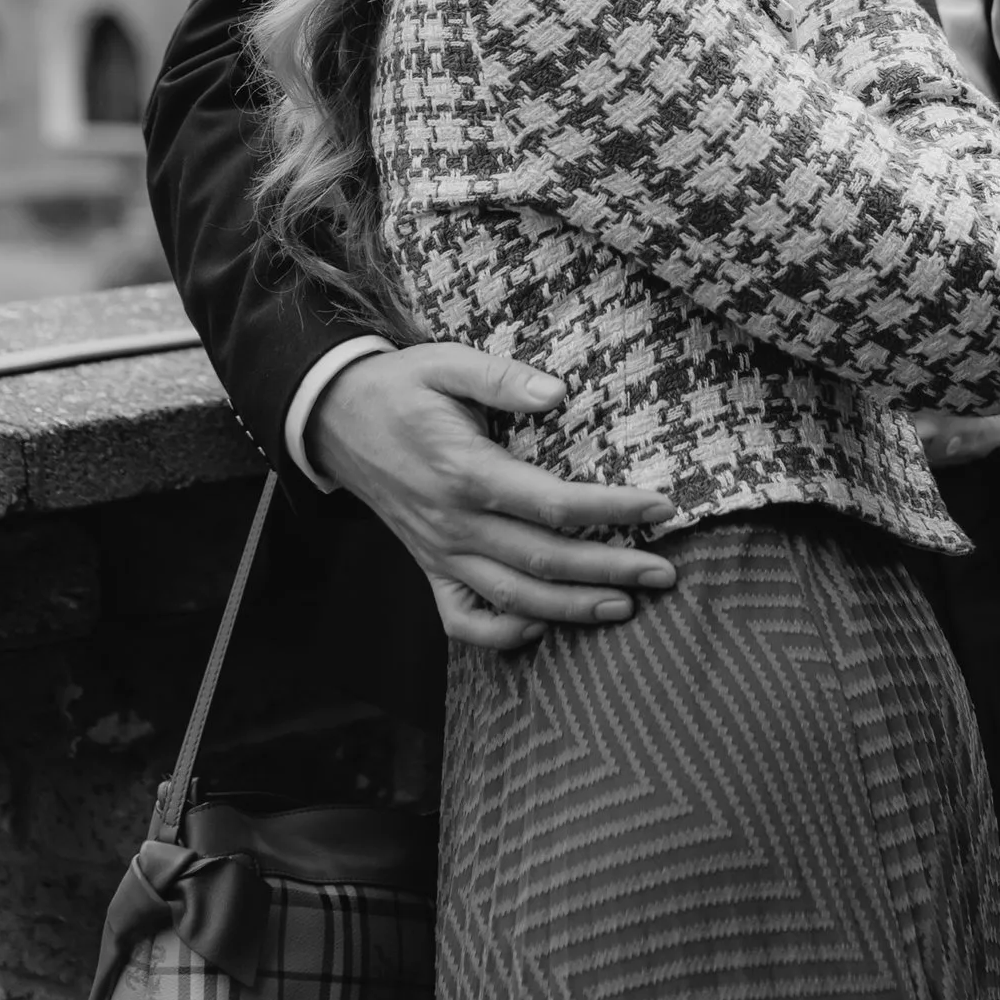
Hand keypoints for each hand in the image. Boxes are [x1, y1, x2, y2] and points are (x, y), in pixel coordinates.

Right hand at [304, 343, 678, 653]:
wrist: (333, 419)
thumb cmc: (399, 387)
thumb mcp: (445, 363)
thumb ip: (501, 378)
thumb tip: (557, 393)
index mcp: (465, 471)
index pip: (552, 503)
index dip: (611, 509)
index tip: (661, 507)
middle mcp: (454, 522)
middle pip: (545, 559)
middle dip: (611, 569)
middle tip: (665, 573)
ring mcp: (439, 552)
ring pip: (514, 597)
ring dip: (572, 608)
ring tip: (625, 606)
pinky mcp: (427, 566)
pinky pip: (462, 619)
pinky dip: (501, 635)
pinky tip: (540, 630)